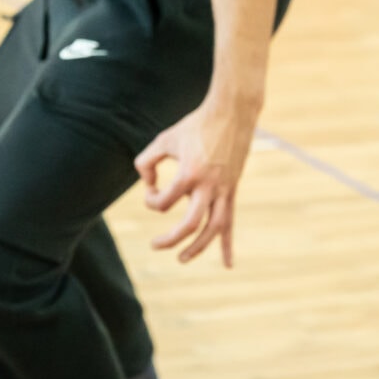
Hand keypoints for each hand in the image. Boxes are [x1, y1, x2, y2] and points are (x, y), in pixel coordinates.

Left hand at [133, 97, 259, 266]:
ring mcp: (224, 190)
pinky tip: (227, 265)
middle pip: (190, 224)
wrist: (232, 113)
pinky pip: (230, 222)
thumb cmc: (195, 125)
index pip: (164, 201)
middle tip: (155, 245)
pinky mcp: (232, 190)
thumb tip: (148, 184)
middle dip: (171, 239)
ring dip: (198, 247)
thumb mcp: (164, 139)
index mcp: (190, 173)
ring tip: (182, 258)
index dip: (151, 198)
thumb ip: (147, 161)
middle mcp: (209, 186)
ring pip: (213, 229)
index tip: (151, 185)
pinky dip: (228, 245)